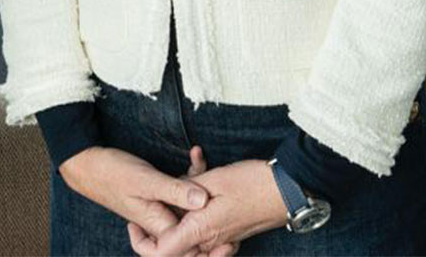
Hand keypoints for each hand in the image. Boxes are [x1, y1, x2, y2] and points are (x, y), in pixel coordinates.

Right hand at [58, 145, 208, 243]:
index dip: (212, 239)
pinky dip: (193, 174)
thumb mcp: (145, 180)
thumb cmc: (112, 173)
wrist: (89, 164)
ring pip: (193, 205)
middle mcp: (163, 221)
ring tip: (199, 159)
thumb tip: (204, 200)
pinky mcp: (162, 194)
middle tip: (219, 181)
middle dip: (213, 206)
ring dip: (203, 183)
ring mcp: (163, 208)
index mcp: (160, 226)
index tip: (224, 218)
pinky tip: (195, 153)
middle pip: (197, 226)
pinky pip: (184, 190)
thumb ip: (174, 190)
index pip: (192, 245)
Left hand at [135, 160, 291, 256]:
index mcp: (201, 231)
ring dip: (180, 208)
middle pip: (172, 245)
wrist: (291, 189)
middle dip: (161, 220)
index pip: (161, 253)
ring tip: (183, 177)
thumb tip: (165, 201)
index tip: (135, 223)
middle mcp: (210, 241)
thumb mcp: (213, 180)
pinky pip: (203, 227)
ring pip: (188, 232)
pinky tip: (199, 176)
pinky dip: (196, 206)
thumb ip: (185, 192)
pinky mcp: (228, 230)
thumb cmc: (254, 183)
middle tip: (156, 193)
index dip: (142, 243)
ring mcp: (220, 237)